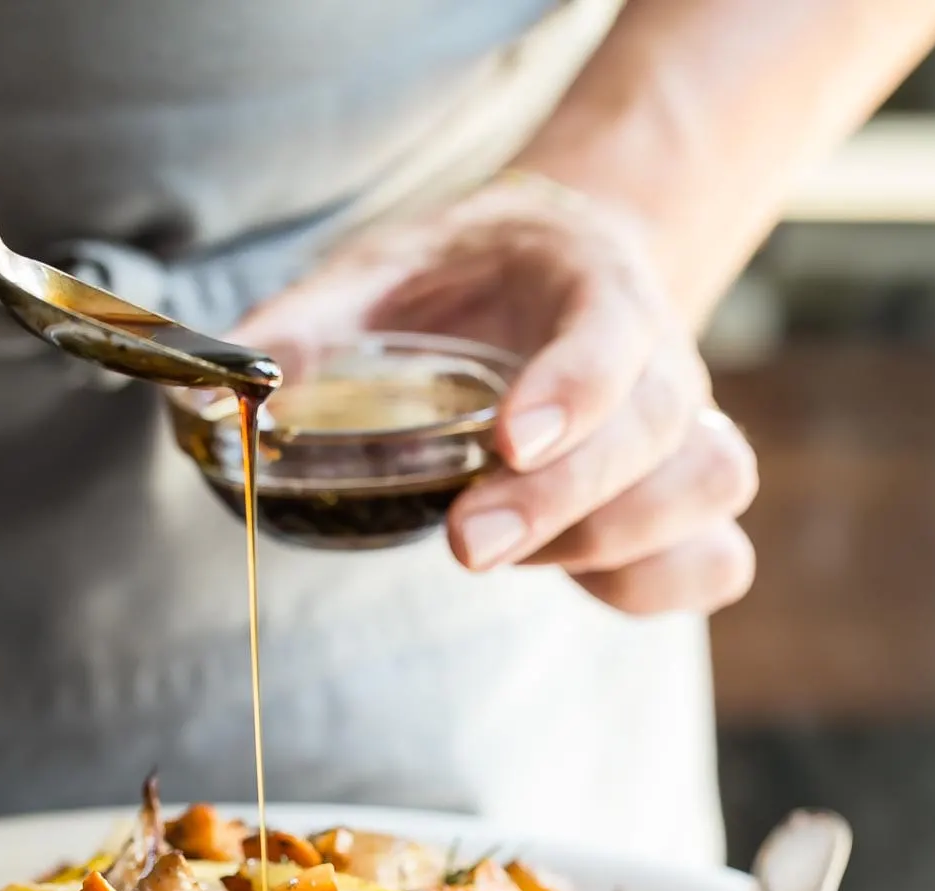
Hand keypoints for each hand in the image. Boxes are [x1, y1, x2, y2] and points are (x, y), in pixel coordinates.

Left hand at [237, 175, 756, 616]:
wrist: (563, 261)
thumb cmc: (470, 273)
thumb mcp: (382, 269)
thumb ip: (307, 328)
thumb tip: (219, 397)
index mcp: (596, 279)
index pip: (615, 332)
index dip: (576, 390)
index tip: (509, 440)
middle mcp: (661, 355)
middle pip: (663, 437)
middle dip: (567, 503)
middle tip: (465, 544)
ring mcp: (684, 431)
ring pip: (712, 495)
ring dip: (615, 544)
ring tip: (510, 551)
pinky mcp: (680, 503)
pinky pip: (714, 561)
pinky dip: (653, 585)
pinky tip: (571, 576)